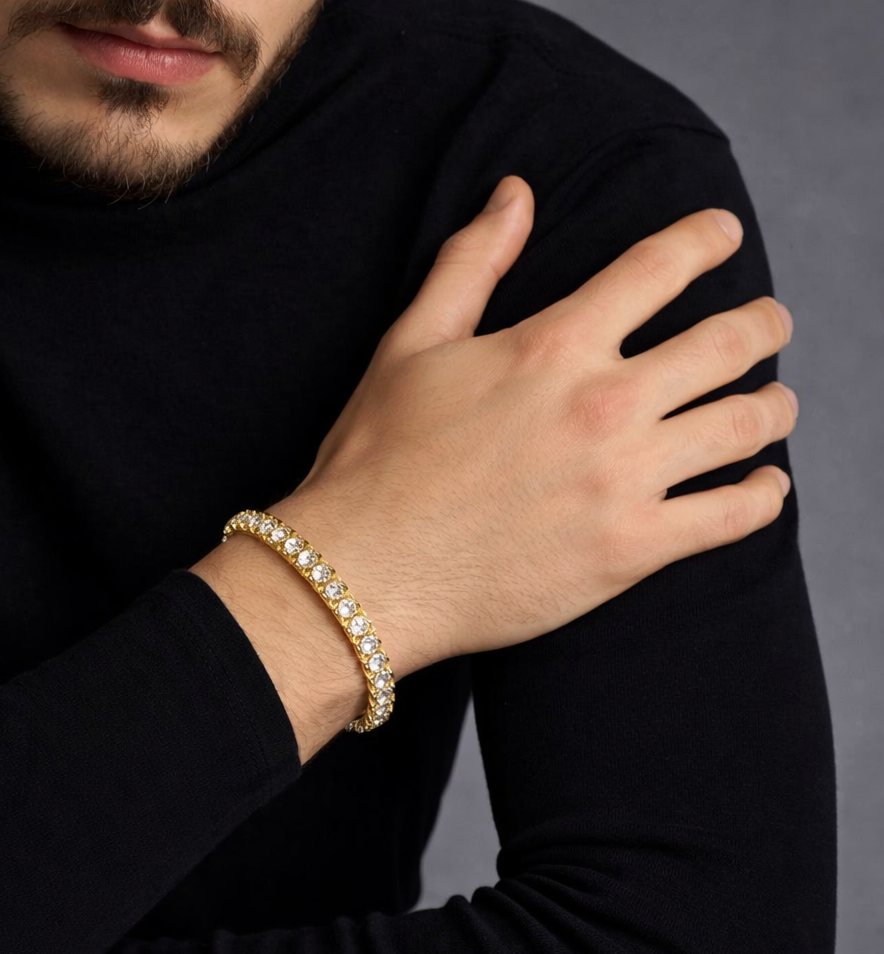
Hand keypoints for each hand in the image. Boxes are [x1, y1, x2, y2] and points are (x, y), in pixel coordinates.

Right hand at [269, 175, 796, 680]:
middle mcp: (603, 404)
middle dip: (763, 324)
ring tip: (774, 402)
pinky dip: (763, 497)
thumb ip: (470, 264)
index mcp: (552, 346)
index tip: (725, 236)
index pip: (658, 267)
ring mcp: (623, 481)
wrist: (367, 572)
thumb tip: (515, 193)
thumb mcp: (411, 345)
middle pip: (726, 344)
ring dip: (774, 405)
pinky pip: (732, 517)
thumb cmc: (377, 459)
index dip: (704, 240)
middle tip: (770, 322)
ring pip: (745, 425)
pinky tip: (766, 487)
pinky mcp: (631, 551)